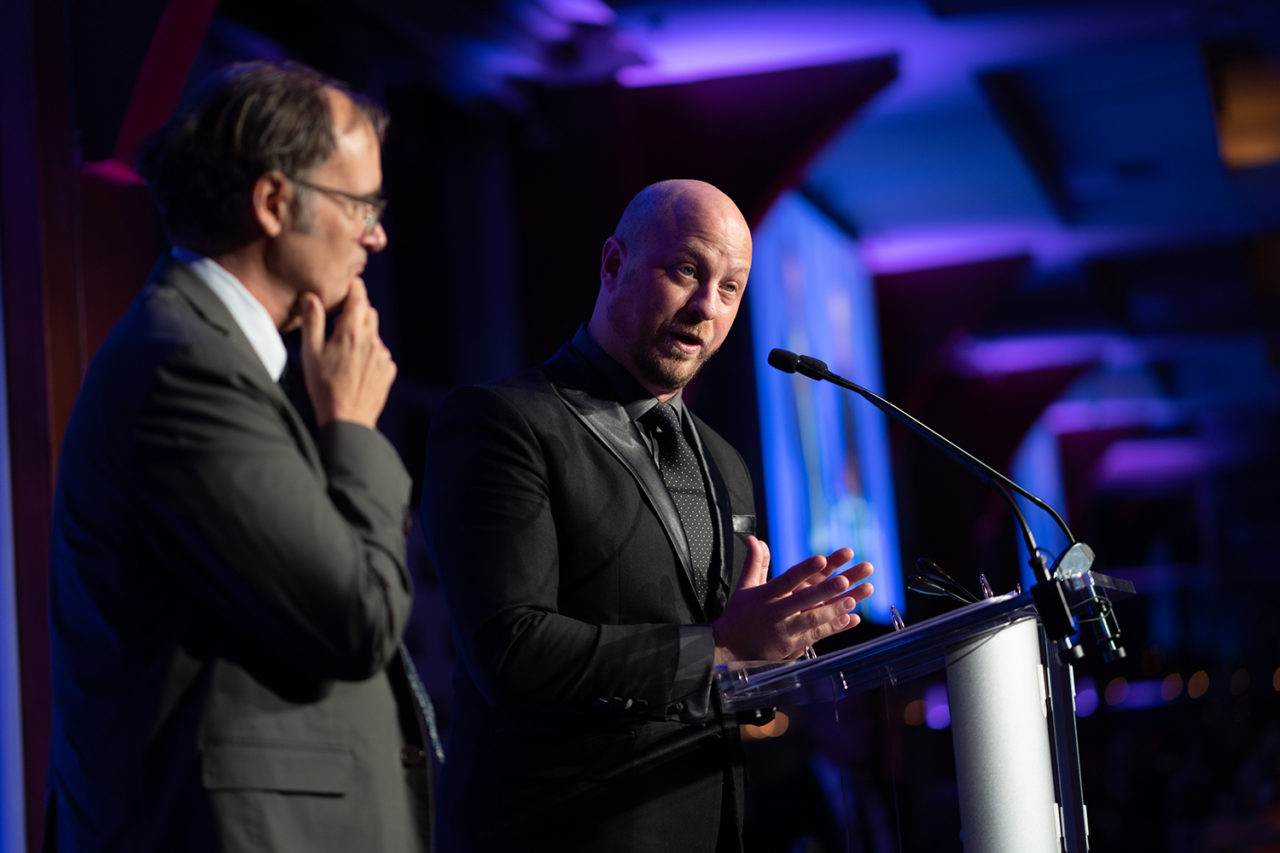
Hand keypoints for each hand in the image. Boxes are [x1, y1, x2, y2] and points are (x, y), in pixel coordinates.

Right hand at [297, 279, 395, 428]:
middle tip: (339, 321)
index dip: (354, 287)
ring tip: (344, 352)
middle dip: (357, 311)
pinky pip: (380, 354)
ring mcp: (383, 356)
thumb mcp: (310, 352)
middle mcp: (372, 340)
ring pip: (374, 334)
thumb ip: (312, 321)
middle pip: (369, 313)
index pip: (358, 297)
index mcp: (352, 332)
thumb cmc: (323, 386)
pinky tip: (355, 368)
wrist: (347, 419)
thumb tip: (311, 296)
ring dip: (363, 335)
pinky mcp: (388, 370)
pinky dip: (370, 354)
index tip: (350, 283)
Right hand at [712, 536, 873, 664]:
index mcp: (765, 595)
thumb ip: (755, 562)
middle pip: (802, 599)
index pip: (787, 579)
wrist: (730, 647)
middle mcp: (775, 612)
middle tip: (844, 580)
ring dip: (833, 610)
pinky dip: (832, 628)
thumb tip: (756, 539)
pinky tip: (847, 619)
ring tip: (852, 599)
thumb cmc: (739, 614)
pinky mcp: (790, 645)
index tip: (822, 558)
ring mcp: (784, 631)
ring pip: (811, 620)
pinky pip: (814, 636)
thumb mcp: (745, 586)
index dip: (804, 569)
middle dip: (825, 590)